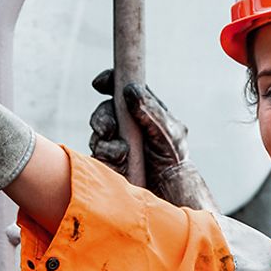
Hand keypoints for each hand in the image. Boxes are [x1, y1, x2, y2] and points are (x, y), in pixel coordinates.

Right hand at [88, 69, 215, 209]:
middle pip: (103, 112)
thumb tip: (130, 90)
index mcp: (141, 110)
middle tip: (108, 129)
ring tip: (123, 152)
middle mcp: (125, 125)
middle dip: (101, 118)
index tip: (100, 83)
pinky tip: (121, 162)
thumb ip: (151, 111)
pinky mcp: (107, 162)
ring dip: (106, 142)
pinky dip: (107, 156)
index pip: (121, 89)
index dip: (108, 81)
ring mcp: (114, 144)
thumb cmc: (174, 157)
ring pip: (97, 135)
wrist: (170, 190)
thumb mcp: (170, 131)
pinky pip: (96, 155)